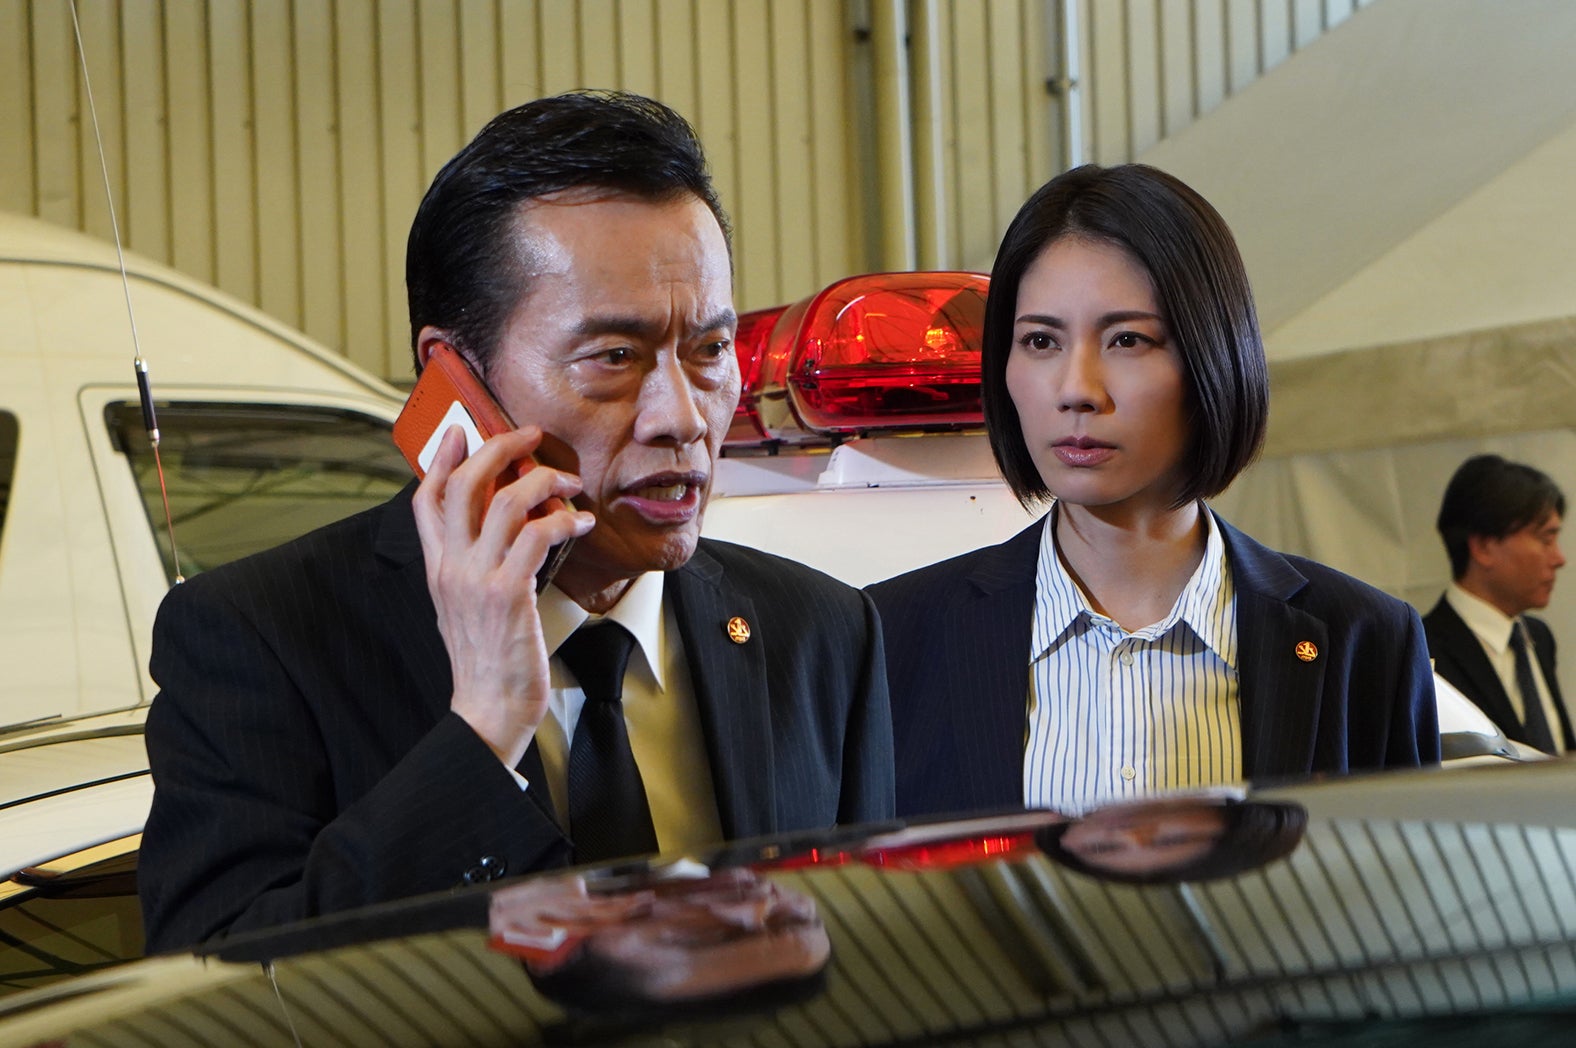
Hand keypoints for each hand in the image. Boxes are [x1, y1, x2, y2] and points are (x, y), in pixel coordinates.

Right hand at [412, 425, 595, 767]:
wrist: (489, 709)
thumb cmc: (488, 661)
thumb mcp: (466, 608)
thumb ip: (473, 568)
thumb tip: (501, 533)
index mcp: (438, 569)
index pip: (426, 499)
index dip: (441, 458)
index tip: (460, 430)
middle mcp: (451, 567)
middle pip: (464, 484)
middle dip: (498, 447)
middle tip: (529, 435)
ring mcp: (477, 578)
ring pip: (504, 501)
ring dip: (543, 481)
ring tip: (568, 483)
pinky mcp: (508, 593)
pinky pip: (536, 535)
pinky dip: (563, 521)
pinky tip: (581, 525)